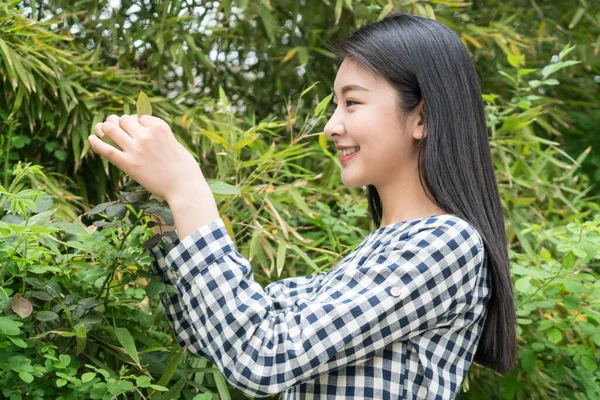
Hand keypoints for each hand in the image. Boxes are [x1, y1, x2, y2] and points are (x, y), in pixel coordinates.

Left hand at [89, 114, 206, 202]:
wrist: (184, 187)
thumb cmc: (185, 169)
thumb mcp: (176, 144)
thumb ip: (162, 137)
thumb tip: (147, 133)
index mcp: (160, 127)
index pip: (141, 117)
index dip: (137, 122)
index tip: (137, 128)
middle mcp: (146, 135)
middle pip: (124, 119)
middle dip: (119, 121)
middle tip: (117, 126)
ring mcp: (136, 149)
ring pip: (110, 129)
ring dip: (105, 127)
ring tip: (103, 130)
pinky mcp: (128, 164)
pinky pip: (106, 149)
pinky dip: (96, 142)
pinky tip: (92, 139)